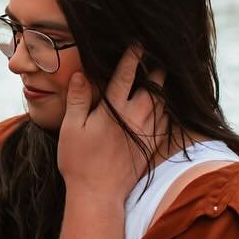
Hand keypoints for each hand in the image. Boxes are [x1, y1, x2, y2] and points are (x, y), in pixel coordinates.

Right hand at [57, 45, 161, 199]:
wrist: (98, 195)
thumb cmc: (79, 162)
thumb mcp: (71, 128)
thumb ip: (78, 99)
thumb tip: (82, 74)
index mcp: (114, 110)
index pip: (126, 75)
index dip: (133, 57)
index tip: (138, 43)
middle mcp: (134, 118)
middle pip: (152, 87)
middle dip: (156, 70)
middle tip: (158, 58)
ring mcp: (146, 133)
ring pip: (162, 103)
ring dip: (162, 89)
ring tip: (162, 78)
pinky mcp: (151, 147)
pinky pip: (165, 123)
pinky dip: (167, 111)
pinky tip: (165, 107)